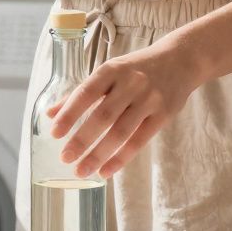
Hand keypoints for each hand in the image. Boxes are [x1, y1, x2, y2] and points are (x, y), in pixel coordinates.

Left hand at [48, 41, 202, 177]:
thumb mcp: (109, 72)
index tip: (54, 133)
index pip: (85, 93)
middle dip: (82, 140)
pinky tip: (105, 171)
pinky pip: (139, 141)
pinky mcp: (164, 114)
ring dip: (99, 154)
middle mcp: (130, 83)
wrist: (181, 59)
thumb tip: (50, 114)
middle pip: (103, 116)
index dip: (69, 114)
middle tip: (65, 158)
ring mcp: (149, 99)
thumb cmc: (136, 68)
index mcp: (111, 70)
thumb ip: (81, 93)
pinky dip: (121, 158)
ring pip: (121, 132)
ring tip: (82, 170)